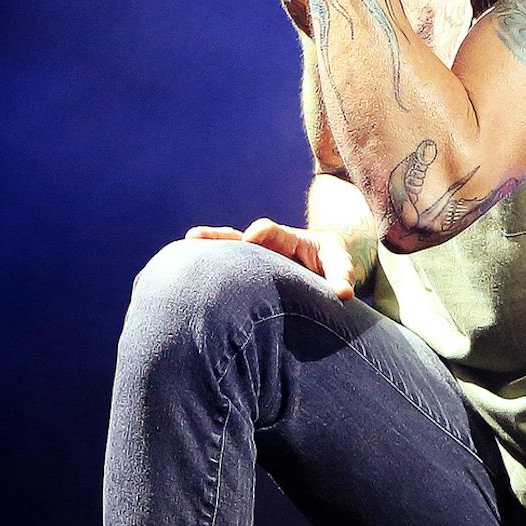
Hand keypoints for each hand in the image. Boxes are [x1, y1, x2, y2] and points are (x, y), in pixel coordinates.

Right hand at [185, 218, 358, 300]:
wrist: (323, 266)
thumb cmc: (331, 264)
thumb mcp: (339, 265)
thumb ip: (341, 276)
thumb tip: (343, 293)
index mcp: (287, 239)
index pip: (272, 232)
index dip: (261, 233)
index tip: (250, 237)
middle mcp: (264, 247)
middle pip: (238, 237)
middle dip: (219, 238)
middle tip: (195, 237)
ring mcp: (252, 260)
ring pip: (225, 252)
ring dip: (205, 250)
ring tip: (183, 248)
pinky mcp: (246, 275)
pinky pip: (224, 270)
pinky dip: (206, 271)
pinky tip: (181, 275)